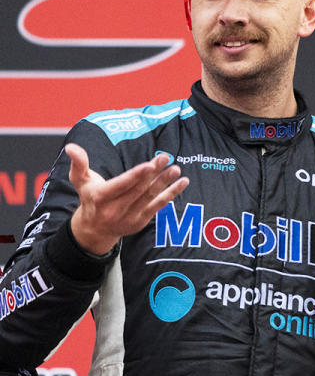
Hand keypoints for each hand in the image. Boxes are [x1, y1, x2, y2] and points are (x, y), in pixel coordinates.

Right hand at [67, 144, 188, 255]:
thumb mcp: (80, 181)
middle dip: (153, 173)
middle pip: (138, 189)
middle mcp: (116, 209)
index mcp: (101, 197)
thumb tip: (71, 146)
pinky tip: (183, 183)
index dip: (135, 176)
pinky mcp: (142, 221)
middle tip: (165, 157)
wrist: (94, 229)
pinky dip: (171, 194)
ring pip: (150, 197)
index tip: (149, 164)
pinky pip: (159, 206)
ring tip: (176, 169)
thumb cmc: (89, 198)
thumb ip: (79, 163)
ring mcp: (130, 216)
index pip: (121, 185)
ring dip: (165, 183)